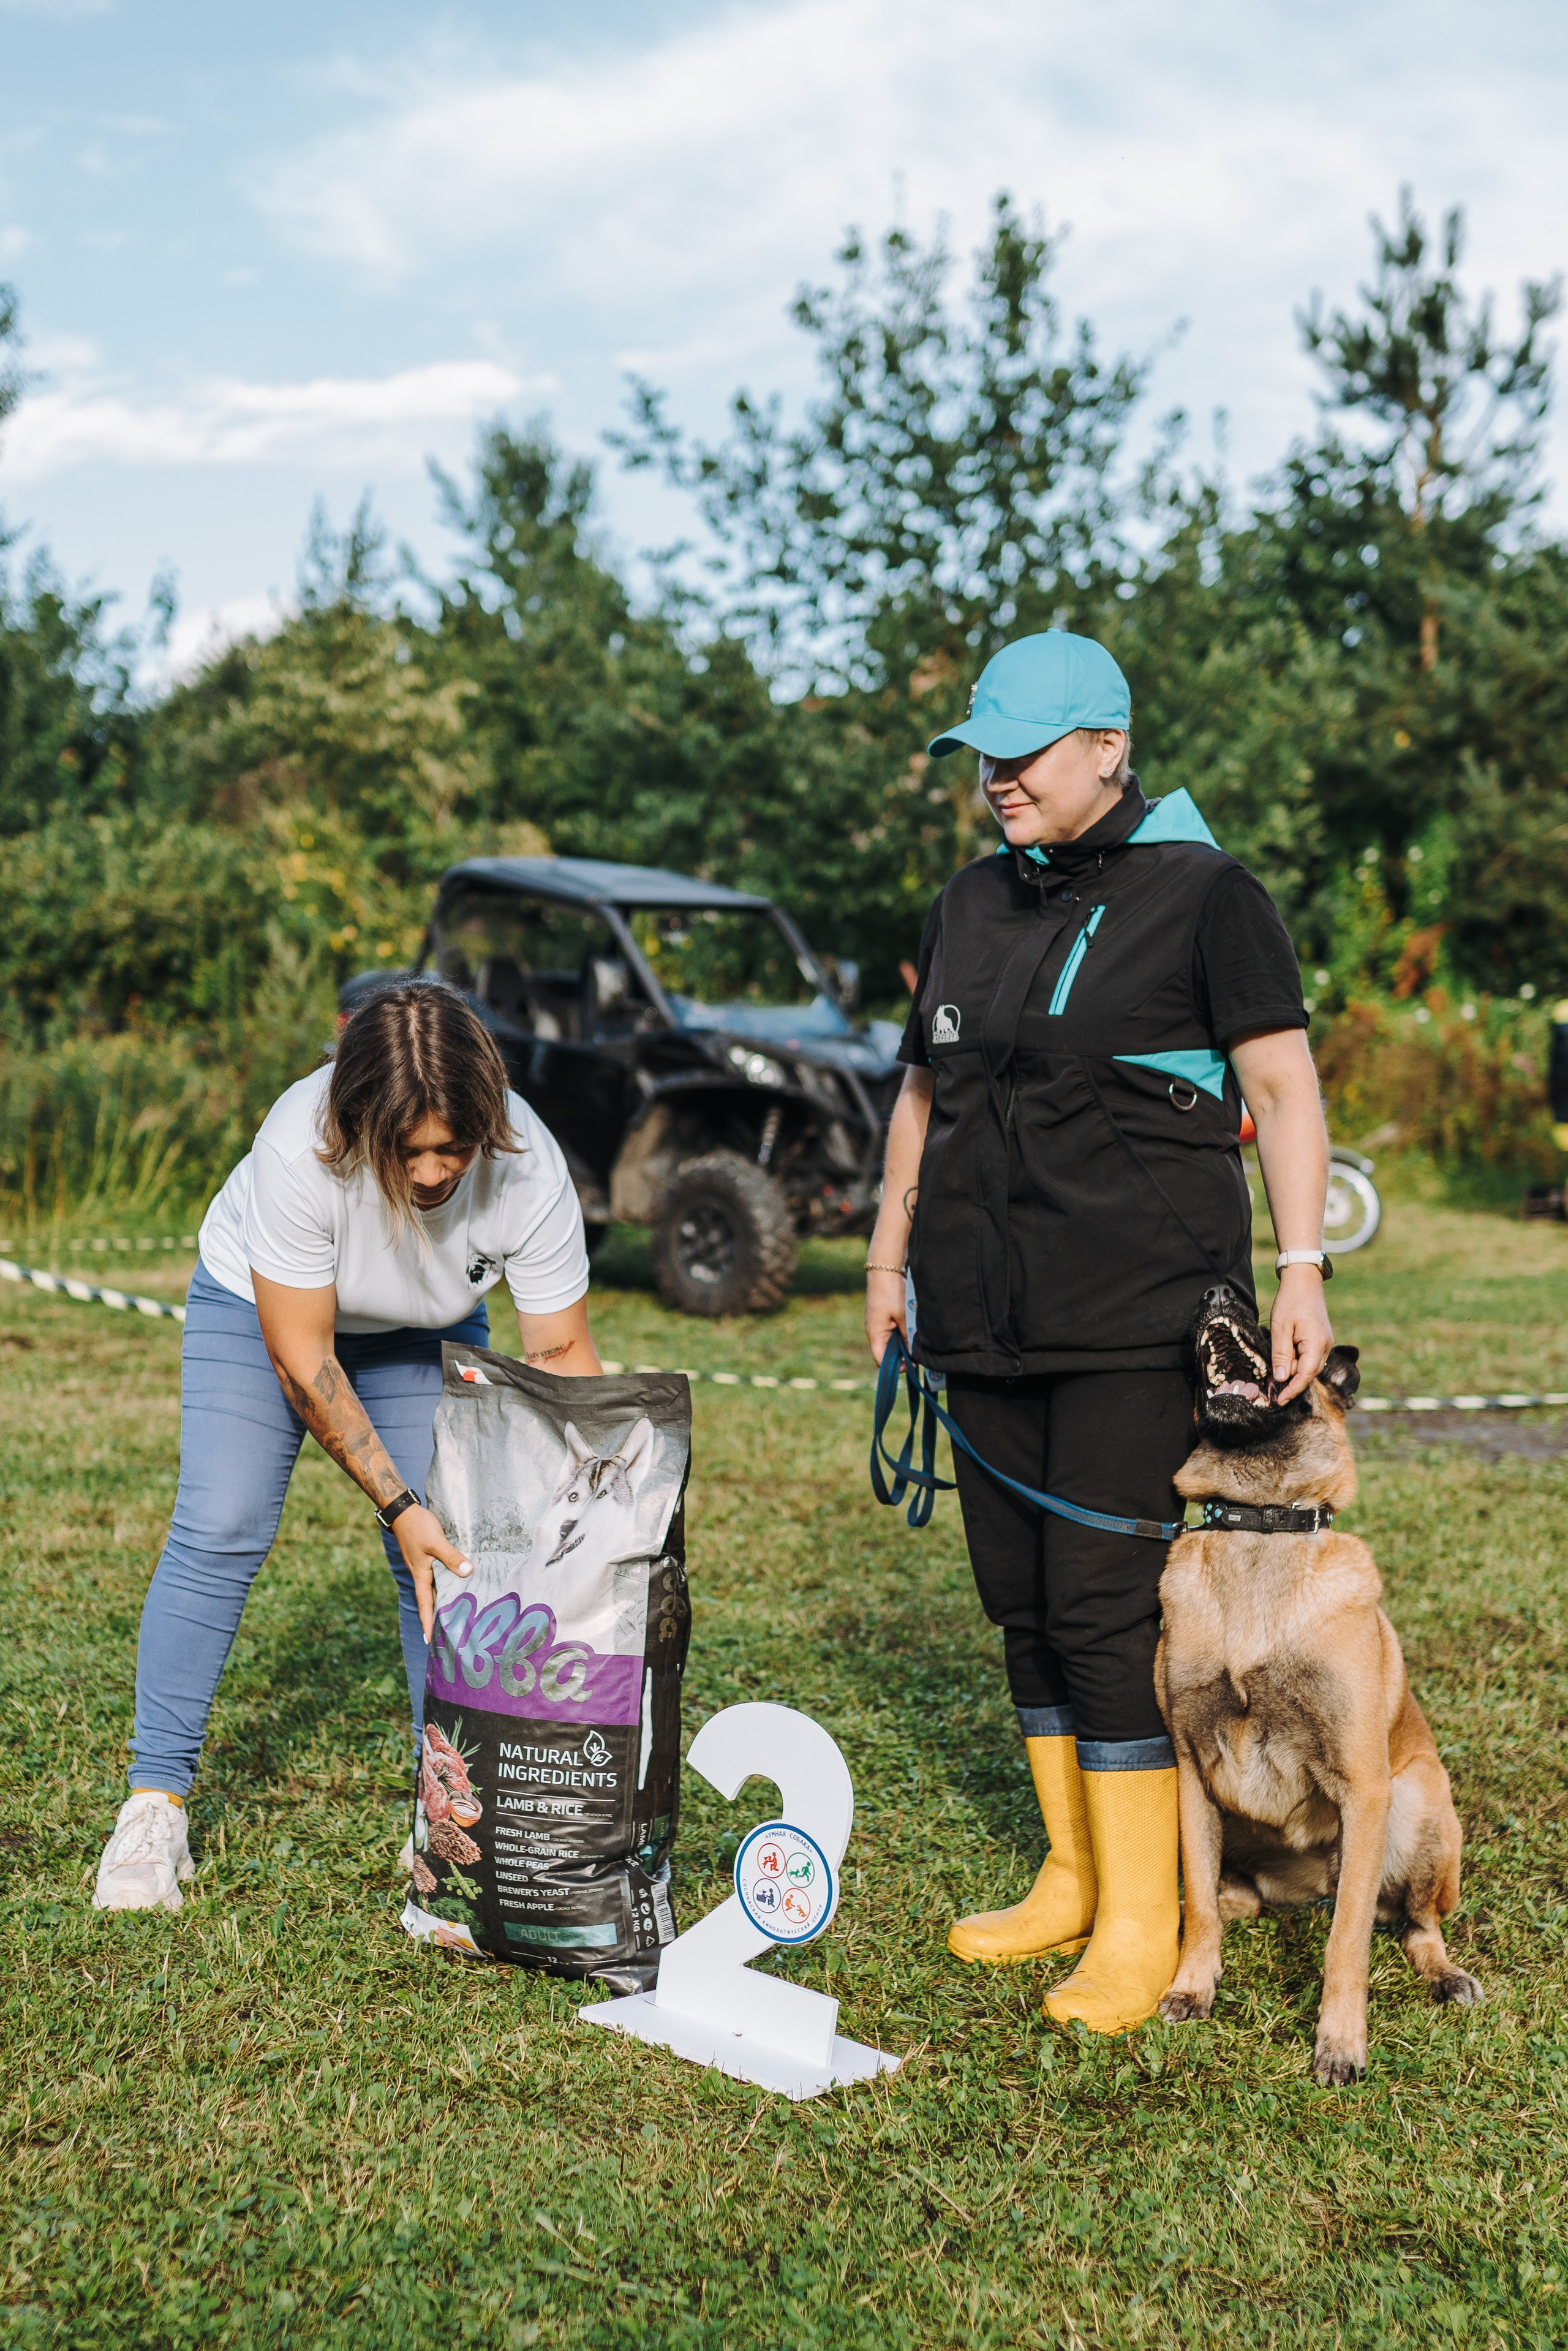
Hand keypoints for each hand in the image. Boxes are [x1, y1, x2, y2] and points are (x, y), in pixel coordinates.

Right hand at [393, 1503, 472, 1640]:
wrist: (403, 1511)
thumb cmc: (417, 1527)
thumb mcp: (435, 1542)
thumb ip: (451, 1557)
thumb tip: (467, 1573)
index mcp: (421, 1575)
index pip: (425, 1604)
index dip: (428, 1622)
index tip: (429, 1641)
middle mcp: (422, 1574)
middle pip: (431, 1600)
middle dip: (437, 1617)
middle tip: (448, 1634)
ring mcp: (424, 1566)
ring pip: (435, 1588)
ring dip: (443, 1601)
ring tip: (455, 1614)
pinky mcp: (427, 1557)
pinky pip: (438, 1576)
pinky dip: (446, 1584)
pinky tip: (457, 1584)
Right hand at [864, 1265, 908, 1364]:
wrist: (884, 1268)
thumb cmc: (891, 1292)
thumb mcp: (903, 1316)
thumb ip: (908, 1336)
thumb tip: (913, 1355)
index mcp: (874, 1334)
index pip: (881, 1361)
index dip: (895, 1367)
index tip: (912, 1366)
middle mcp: (874, 1331)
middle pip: (886, 1352)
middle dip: (901, 1356)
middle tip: (919, 1355)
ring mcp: (878, 1323)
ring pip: (891, 1341)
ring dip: (903, 1343)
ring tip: (917, 1342)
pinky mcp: (883, 1316)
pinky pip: (892, 1331)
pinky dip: (902, 1333)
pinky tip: (912, 1329)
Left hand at [1270, 1266, 1334, 1404]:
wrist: (1304, 1281)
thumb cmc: (1291, 1301)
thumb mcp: (1280, 1327)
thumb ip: (1281, 1353)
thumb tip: (1280, 1378)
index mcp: (1317, 1344)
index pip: (1305, 1376)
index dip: (1292, 1390)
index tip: (1279, 1401)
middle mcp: (1325, 1346)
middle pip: (1307, 1373)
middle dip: (1290, 1378)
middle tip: (1271, 1376)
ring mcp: (1325, 1342)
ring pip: (1308, 1365)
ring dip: (1292, 1366)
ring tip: (1278, 1354)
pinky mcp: (1321, 1339)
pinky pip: (1309, 1356)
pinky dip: (1296, 1359)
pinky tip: (1285, 1351)